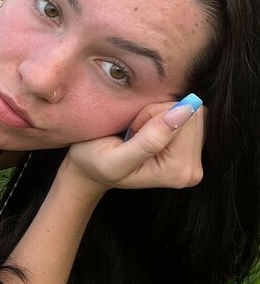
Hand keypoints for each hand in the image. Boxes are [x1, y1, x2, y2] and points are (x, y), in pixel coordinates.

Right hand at [65, 99, 204, 192]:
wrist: (90, 172)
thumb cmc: (95, 164)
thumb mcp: (114, 157)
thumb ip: (150, 139)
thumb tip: (185, 111)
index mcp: (178, 172)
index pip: (188, 119)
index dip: (155, 115)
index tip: (134, 132)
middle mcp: (192, 169)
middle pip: (194, 116)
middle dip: (161, 115)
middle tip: (136, 132)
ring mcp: (193, 161)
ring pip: (192, 113)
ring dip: (161, 115)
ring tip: (139, 133)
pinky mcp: (191, 150)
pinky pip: (189, 117)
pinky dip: (166, 117)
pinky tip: (148, 132)